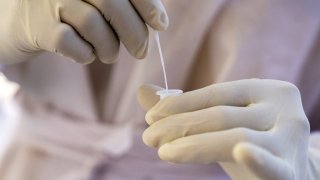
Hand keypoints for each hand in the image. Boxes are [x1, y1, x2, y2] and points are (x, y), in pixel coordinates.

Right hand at [0, 0, 167, 63]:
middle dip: (135, 33)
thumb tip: (159, 20)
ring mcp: (47, 0)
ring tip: (109, 55)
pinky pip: (71, 43)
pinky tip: (85, 55)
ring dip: (109, 47)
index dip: (148, 4)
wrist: (14, 19)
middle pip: (113, 3)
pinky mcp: (36, 26)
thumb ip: (121, 5)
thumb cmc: (65, 12)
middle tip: (141, 52)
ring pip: (93, 24)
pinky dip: (85, 55)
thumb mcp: (92, 2)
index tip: (160, 24)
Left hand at [138, 79, 309, 179]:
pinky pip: (273, 165)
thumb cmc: (251, 140)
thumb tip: (144, 90)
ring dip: (193, 144)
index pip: (218, 93)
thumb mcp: (222, 121)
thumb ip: (186, 106)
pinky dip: (258, 160)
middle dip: (180, 125)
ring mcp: (290, 138)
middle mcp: (282, 108)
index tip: (151, 115)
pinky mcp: (292, 169)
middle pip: (222, 115)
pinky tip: (243, 152)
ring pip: (235, 138)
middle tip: (149, 136)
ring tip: (164, 151)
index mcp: (266, 90)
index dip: (182, 104)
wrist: (290, 171)